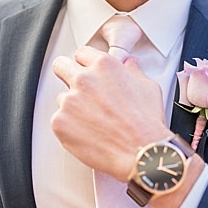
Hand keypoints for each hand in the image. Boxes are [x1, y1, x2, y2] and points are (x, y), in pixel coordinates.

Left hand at [51, 46, 170, 181]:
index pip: (82, 54)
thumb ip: (133, 71)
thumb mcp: (148, 88)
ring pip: (62, 98)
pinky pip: (59, 120)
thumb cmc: (147, 123)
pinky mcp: (60, 122)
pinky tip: (89, 134)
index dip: (85, 64)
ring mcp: (69, 101)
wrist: (141, 153)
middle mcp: (84, 79)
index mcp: (105, 66)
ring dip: (73, 107)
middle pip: (61, 66)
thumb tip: (130, 64)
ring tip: (94, 122)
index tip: (87, 73)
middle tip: (80, 92)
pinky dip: (71, 127)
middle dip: (68, 75)